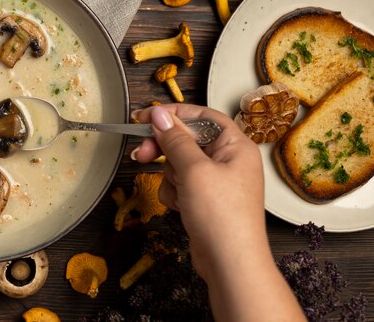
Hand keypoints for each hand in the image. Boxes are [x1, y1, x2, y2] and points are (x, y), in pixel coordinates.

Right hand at [132, 104, 303, 320]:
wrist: (229, 263)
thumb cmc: (222, 216)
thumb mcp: (193, 170)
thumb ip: (175, 139)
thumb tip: (160, 114)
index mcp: (236, 145)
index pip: (202, 115)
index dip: (173, 114)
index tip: (145, 117)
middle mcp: (228, 160)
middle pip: (187, 140)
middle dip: (165, 149)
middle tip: (142, 154)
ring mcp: (216, 181)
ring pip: (179, 164)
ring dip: (170, 177)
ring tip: (178, 193)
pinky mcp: (205, 199)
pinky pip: (180, 184)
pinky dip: (174, 194)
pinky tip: (179, 206)